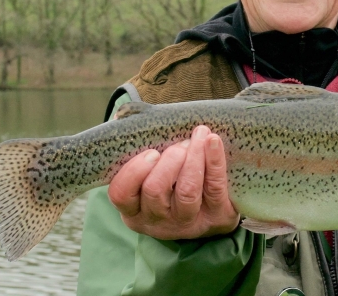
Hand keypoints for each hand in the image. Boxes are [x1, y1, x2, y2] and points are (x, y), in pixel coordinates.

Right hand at [108, 125, 239, 239]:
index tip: (151, 152)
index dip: (134, 171)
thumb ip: (136, 146)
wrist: (211, 213)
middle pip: (155, 190)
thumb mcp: (150, 174)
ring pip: (186, 192)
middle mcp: (157, 220)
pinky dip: (214, 161)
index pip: (121, 194)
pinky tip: (213, 141)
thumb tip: (121, 113)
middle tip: (181, 144)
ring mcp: (187, 222)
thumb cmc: (173, 182)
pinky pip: (215, 188)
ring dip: (193, 158)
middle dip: (169, 160)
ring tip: (199, 136)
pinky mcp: (216, 217)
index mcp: (134, 209)